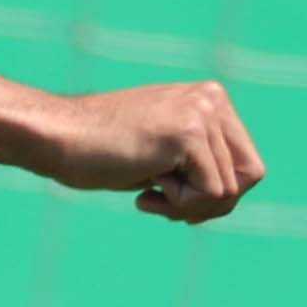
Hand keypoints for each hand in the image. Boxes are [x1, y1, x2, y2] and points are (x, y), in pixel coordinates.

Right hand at [43, 81, 263, 224]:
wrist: (57, 138)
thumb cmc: (97, 153)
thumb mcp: (160, 154)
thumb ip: (198, 162)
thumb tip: (230, 196)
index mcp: (211, 99)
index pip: (247, 165)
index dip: (217, 195)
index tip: (175, 196)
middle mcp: (213, 99)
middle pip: (248, 178)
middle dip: (210, 205)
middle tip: (165, 204)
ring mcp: (203, 113)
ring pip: (230, 191)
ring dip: (188, 207)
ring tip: (150, 192)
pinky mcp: (189, 133)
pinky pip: (211, 194)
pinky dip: (178, 206)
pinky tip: (145, 191)